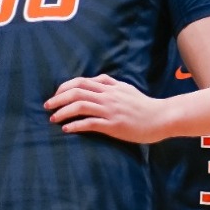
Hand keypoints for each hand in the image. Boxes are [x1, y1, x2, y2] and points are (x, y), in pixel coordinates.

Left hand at [45, 76, 170, 143]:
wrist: (162, 117)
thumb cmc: (144, 105)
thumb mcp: (126, 89)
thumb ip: (110, 84)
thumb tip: (96, 80)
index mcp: (109, 87)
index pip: (80, 82)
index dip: (64, 87)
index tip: (56, 95)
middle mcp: (108, 96)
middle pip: (76, 91)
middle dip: (58, 98)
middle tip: (48, 106)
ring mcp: (110, 110)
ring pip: (80, 106)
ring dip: (63, 112)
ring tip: (53, 119)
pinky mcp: (114, 125)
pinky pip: (90, 123)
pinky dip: (75, 125)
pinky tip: (67, 129)